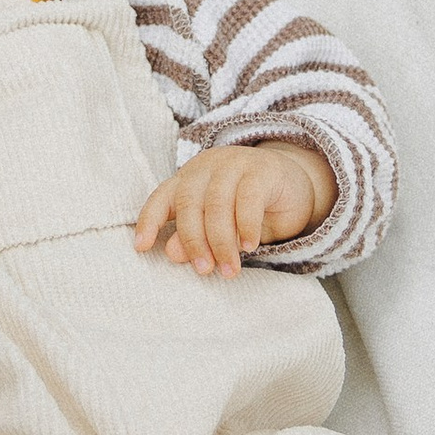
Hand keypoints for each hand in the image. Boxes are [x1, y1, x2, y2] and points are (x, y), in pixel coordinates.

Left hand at [134, 141, 335, 277]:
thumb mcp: (219, 229)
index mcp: (189, 179)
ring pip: (218, 203)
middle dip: (194, 240)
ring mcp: (234, 163)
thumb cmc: (247, 211)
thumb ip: (194, 238)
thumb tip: (171, 253)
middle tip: (204, 271)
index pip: (162, 197)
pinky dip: (246, 225)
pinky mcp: (262, 169)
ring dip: (221, 241)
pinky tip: (249, 246)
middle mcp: (207, 167)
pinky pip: (248, 198)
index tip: (142, 248)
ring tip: (229, 269)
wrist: (293, 186)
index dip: (149, 221)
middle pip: (189, 202)